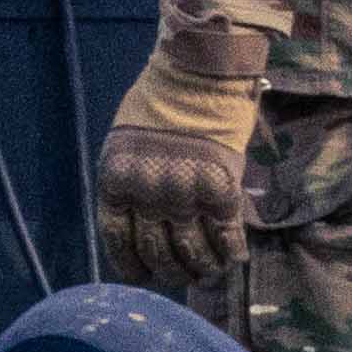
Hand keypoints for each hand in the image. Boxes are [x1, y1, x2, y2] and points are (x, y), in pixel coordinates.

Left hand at [100, 34, 267, 290]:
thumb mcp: (126, 146)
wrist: (195, 75)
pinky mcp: (220, 191)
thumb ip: (131, 185)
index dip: (135, 267)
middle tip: (185, 276)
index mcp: (116, 182)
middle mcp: (146, 194)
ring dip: (203, 268)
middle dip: (172, 272)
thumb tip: (140, 225)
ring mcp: (183, 194)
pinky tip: (235, 256)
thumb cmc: (159, 106)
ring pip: (193, 253)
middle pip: (157, 254)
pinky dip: (231, 252)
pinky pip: (226, 237)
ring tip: (210, 270)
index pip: (118, 242)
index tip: (147, 276)